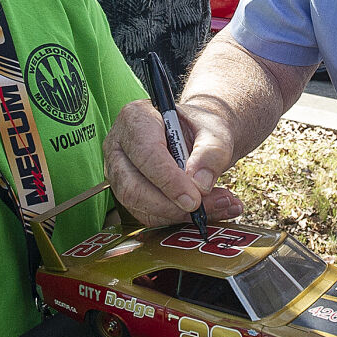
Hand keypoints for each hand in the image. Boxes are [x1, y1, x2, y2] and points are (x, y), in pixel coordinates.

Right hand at [103, 100, 242, 226]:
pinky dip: (177, 219)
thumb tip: (199, 184)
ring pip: (138, 205)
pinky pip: (147, 215)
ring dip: (177, 215)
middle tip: (203, 208)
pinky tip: (207, 212)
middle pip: (133, 186)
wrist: (199, 137)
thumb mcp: (215, 132)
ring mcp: (119, 172)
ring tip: (216, 207)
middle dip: (170, 205)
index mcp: (136, 117)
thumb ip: (212, 153)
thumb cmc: (202, 129)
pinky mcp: (128, 193)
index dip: (169, 180)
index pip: (145, 153)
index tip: (194, 199)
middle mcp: (119, 145)